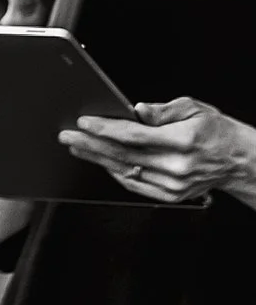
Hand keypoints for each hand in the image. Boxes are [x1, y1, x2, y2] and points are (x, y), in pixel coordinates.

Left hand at [63, 95, 255, 209]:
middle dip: (91, 144)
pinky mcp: (170, 195)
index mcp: (183, 141)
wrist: (237, 159)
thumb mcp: (194, 108)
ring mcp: (173, 184)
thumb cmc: (215, 131)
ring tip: (78, 147)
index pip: (134, 135)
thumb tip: (136, 110)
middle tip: (68, 136)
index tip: (84, 122)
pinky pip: (134, 184)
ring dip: (97, 159)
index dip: (105, 129)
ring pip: (125, 171)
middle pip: (123, 155)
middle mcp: (177, 166)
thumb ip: (162, 110)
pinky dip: (115, 172)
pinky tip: (101, 162)